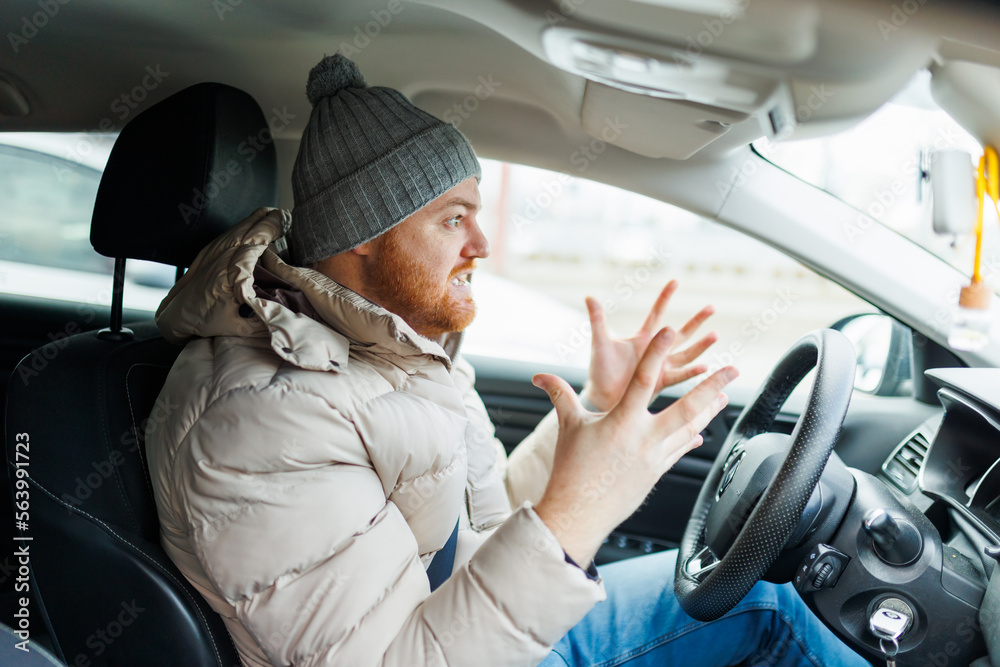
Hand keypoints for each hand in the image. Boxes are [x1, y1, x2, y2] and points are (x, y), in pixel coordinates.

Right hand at [533, 329, 737, 564]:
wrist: (578, 512)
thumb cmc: (571, 469)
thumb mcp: (568, 426)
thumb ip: (560, 395)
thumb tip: (538, 377)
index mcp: (621, 422)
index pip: (643, 379)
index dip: (656, 352)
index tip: (669, 331)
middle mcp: (643, 439)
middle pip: (686, 408)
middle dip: (711, 387)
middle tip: (732, 370)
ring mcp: (654, 457)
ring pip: (690, 429)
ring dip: (709, 411)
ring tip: (724, 396)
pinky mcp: (656, 472)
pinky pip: (680, 450)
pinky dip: (691, 438)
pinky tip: (701, 431)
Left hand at [582, 280, 717, 412]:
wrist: (601, 398)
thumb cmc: (600, 370)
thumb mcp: (600, 343)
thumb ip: (598, 320)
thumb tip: (589, 296)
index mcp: (642, 338)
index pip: (656, 313)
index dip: (665, 297)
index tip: (675, 280)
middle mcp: (655, 351)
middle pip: (680, 333)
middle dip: (696, 321)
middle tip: (712, 307)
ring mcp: (660, 367)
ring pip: (686, 354)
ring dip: (700, 346)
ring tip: (715, 335)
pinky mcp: (661, 383)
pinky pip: (678, 377)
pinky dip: (691, 373)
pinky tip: (704, 367)